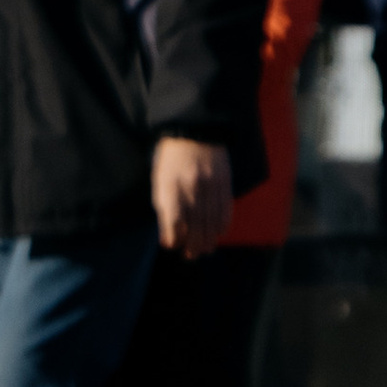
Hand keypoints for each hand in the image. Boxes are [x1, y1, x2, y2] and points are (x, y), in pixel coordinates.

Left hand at [152, 136, 231, 258]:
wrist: (194, 131)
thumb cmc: (171, 159)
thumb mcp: (160, 181)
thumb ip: (164, 210)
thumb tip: (167, 238)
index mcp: (172, 186)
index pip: (175, 221)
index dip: (174, 238)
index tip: (172, 246)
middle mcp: (193, 187)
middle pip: (196, 225)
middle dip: (193, 245)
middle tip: (191, 256)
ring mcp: (211, 185)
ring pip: (212, 221)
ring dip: (209, 240)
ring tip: (205, 250)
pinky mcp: (225, 182)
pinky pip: (226, 209)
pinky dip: (223, 225)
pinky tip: (218, 234)